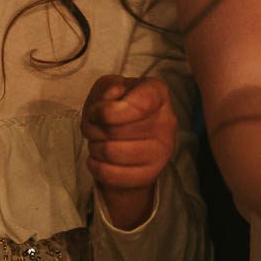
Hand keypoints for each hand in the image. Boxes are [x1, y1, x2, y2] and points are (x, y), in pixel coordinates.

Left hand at [83, 75, 177, 228]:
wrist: (127, 143)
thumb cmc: (116, 111)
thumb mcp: (107, 89)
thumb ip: (107, 87)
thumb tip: (115, 94)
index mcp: (158, 93)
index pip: (138, 104)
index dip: (108, 110)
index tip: (96, 112)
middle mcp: (167, 121)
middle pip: (114, 129)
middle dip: (93, 128)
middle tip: (95, 128)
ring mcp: (162, 150)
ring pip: (110, 152)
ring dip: (94, 147)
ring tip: (99, 142)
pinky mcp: (151, 174)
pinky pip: (109, 173)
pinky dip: (95, 166)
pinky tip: (99, 159)